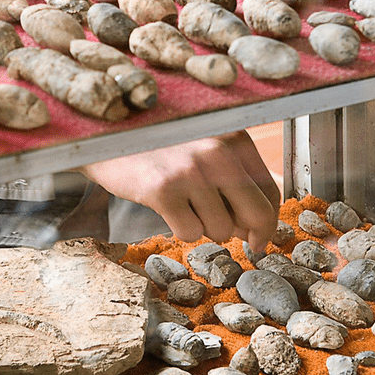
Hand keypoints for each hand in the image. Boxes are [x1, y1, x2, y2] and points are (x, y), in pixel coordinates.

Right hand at [77, 130, 280, 249]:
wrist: (106, 133)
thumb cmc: (158, 141)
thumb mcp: (203, 143)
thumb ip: (232, 174)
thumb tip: (253, 226)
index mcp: (233, 135)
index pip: (269, 189)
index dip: (268, 220)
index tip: (259, 235)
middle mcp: (218, 151)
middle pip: (257, 214)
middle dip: (250, 234)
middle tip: (242, 242)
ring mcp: (191, 171)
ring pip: (221, 229)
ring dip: (205, 227)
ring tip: (185, 205)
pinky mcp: (164, 190)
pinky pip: (190, 233)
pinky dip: (180, 229)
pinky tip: (167, 207)